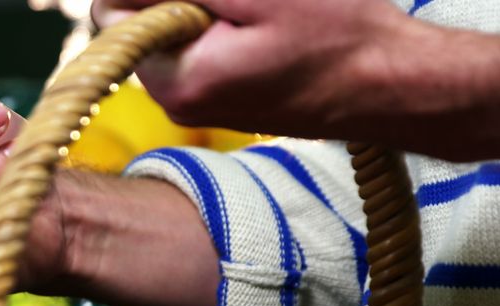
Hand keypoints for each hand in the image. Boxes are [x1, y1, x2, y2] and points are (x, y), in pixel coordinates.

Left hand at [91, 0, 499, 161]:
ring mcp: (194, 101)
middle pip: (137, 20)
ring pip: (168, 31)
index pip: (112, 11)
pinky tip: (259, 20)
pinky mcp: (216, 96)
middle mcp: (172, 99)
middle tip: (239, 0)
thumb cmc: (336, 34)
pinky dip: (216, 22)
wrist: (387, 84)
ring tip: (256, 8)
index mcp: (173, 78)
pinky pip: (194, 46)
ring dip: (200, 6)